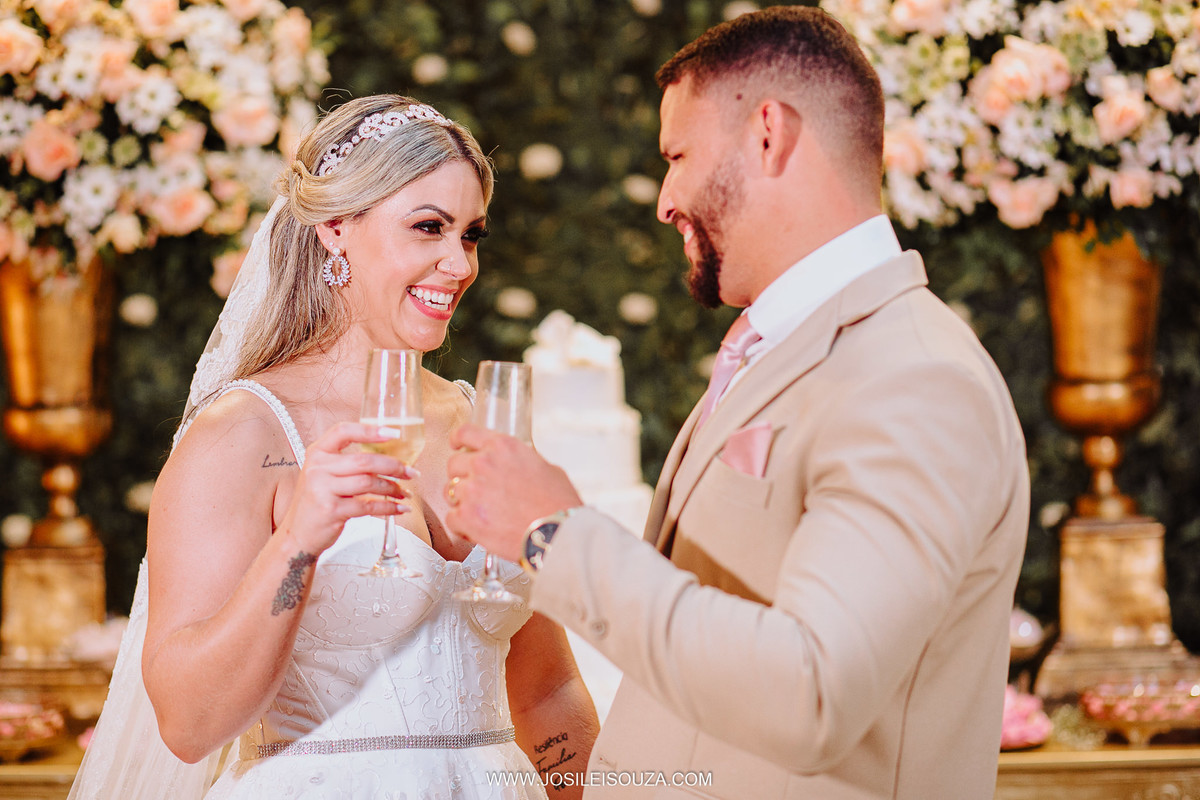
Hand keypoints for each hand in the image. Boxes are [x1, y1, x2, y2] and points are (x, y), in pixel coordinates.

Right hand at [277, 422, 416, 553]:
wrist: (297, 534)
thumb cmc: (317, 502)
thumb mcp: (323, 474)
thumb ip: (347, 462)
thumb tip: (389, 455)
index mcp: (317, 453)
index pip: (343, 431)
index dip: (370, 430)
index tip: (394, 433)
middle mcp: (317, 468)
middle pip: (364, 461)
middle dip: (394, 466)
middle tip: (411, 472)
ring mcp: (323, 490)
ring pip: (369, 483)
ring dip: (393, 488)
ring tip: (405, 493)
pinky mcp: (331, 511)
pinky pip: (368, 505)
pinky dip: (388, 507)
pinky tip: (399, 508)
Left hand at [445, 423, 582, 561]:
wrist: (557, 533)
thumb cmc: (557, 504)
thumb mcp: (545, 467)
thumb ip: (522, 461)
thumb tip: (515, 466)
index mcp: (503, 447)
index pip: (466, 432)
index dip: (457, 440)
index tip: (455, 445)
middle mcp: (484, 464)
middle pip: (454, 463)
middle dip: (462, 476)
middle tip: (475, 488)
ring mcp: (472, 490)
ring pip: (450, 491)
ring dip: (462, 501)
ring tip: (482, 512)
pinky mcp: (467, 517)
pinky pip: (451, 517)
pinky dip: (461, 525)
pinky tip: (477, 529)